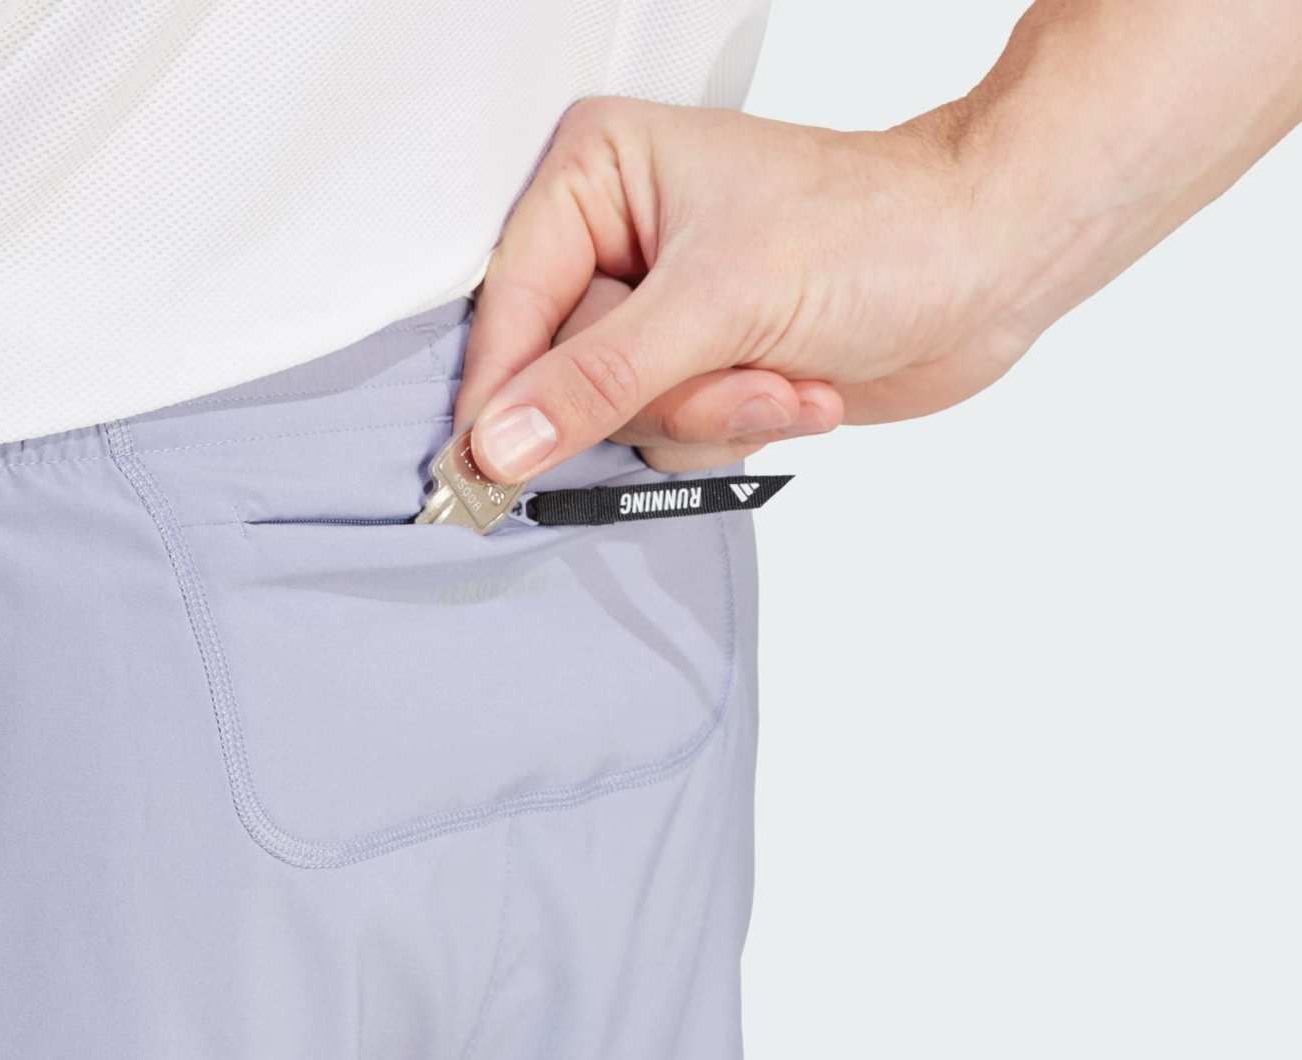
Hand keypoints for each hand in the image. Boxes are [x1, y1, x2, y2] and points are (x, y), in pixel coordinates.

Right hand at [454, 95, 1019, 480]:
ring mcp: (661, 313)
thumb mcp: (717, 304)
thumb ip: (597, 380)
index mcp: (597, 179)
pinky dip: (738, 426)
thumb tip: (498, 443)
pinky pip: (672, 437)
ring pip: (620, 419)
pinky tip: (799, 386)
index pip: (508, 306)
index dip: (504, 391)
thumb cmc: (874, 233)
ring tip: (784, 371)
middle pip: (563, 375)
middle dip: (660, 394)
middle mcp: (617, 245)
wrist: (987, 266)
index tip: (485, 468)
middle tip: (733, 369)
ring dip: (711, 414)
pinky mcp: (701, 367)